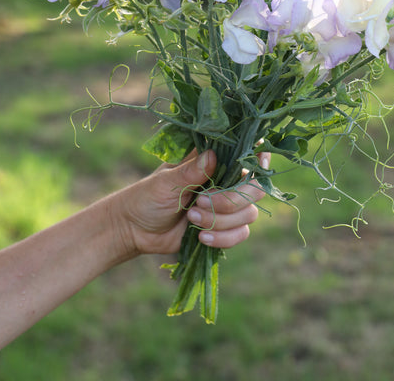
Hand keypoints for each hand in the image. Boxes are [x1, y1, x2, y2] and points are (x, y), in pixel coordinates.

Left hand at [110, 150, 269, 257]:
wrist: (134, 230)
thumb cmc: (147, 197)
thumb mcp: (166, 182)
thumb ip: (191, 172)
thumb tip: (213, 155)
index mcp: (213, 161)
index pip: (246, 154)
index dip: (258, 158)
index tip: (258, 163)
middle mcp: (226, 182)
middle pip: (254, 188)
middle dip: (231, 200)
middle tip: (200, 203)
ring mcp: (227, 207)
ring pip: (248, 214)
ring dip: (221, 221)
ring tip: (192, 219)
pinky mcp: (224, 229)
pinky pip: (240, 234)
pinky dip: (223, 238)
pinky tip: (201, 237)